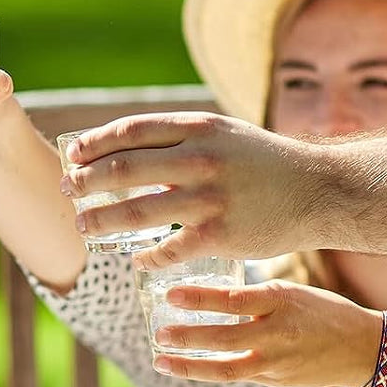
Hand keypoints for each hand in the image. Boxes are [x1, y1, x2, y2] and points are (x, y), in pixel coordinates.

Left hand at [60, 114, 322, 268]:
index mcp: (199, 128)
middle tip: (68, 193)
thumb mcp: (223, 135)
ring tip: (84, 227)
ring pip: (135, 212)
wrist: (318, 190)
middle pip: (123, 170)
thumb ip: (179, 138)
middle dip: (86, 183)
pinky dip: (145, 256)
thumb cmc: (264, 163)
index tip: (72, 156)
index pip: (130, 132)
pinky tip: (135, 258)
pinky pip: (167, 250)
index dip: (94, 145)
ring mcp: (208, 199)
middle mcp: (200, 160)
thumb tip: (123, 148)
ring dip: (101, 221)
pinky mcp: (218, 236)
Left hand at [149, 280, 383, 386]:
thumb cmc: (323, 313)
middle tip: (159, 333)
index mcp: (281, 301)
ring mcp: (275, 362)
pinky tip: (184, 367)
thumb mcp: (292, 293)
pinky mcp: (274, 380)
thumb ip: (255, 298)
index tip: (171, 296)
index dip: (200, 299)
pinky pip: (235, 376)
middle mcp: (278, 333)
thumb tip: (210, 296)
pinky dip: (207, 372)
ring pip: (226, 369)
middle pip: (225, 338)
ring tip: (160, 360)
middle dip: (188, 337)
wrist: (363, 349)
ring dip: (189, 366)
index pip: (234, 299)